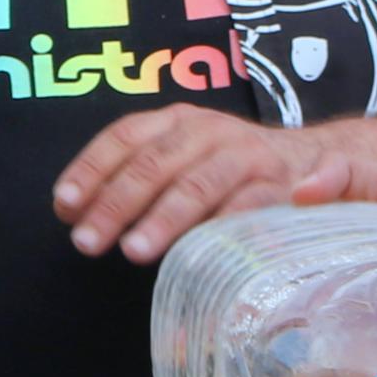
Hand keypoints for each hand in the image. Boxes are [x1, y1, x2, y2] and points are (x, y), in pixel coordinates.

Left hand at [55, 109, 325, 263]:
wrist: (312, 162)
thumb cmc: (227, 172)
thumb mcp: (180, 162)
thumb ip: (132, 182)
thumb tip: (72, 215)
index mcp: (176, 121)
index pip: (124, 137)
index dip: (90, 169)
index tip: (64, 207)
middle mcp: (208, 131)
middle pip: (153, 164)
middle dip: (116, 204)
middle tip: (87, 242)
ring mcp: (246, 156)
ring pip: (196, 185)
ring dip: (163, 218)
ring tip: (134, 250)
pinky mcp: (278, 187)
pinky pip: (245, 209)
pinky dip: (220, 230)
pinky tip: (194, 255)